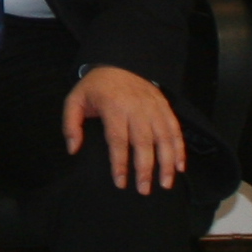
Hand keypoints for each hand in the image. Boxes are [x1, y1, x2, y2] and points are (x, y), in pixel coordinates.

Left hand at [63, 63, 187, 191]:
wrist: (118, 61)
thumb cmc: (96, 86)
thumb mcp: (75, 100)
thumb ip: (71, 125)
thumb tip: (73, 149)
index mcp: (113, 106)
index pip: (118, 139)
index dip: (120, 163)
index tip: (120, 183)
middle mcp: (136, 107)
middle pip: (143, 141)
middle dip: (145, 168)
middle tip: (144, 190)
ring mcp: (153, 106)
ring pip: (163, 137)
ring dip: (166, 162)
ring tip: (165, 183)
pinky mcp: (164, 106)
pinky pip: (175, 129)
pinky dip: (179, 148)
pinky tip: (180, 166)